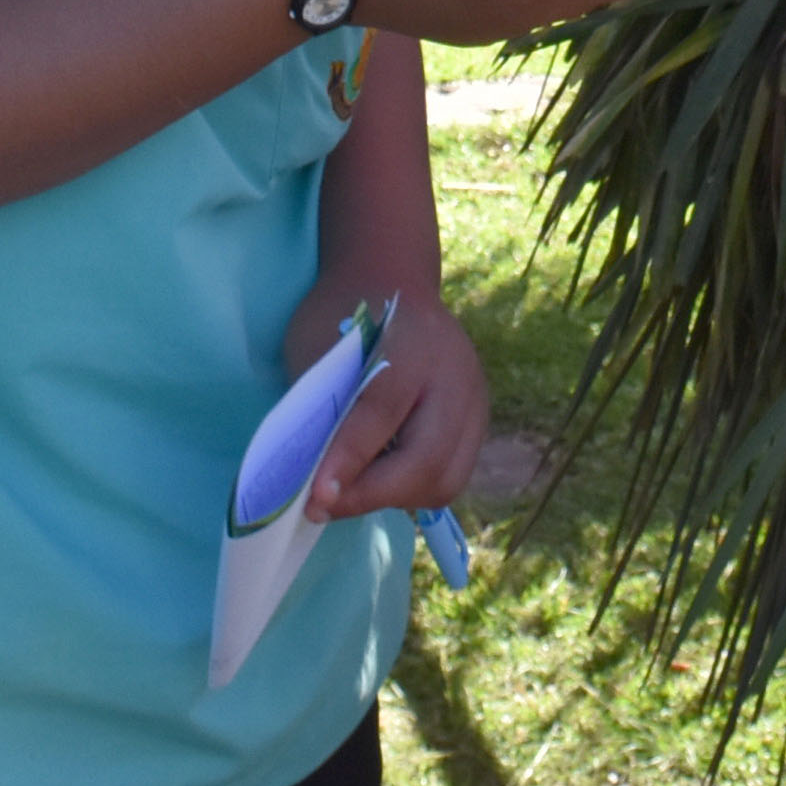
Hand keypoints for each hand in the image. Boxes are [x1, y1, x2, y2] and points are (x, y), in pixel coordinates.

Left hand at [295, 287, 487, 521]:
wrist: (390, 279)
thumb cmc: (342, 314)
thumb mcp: (316, 346)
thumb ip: (319, 406)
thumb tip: (306, 479)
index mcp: (413, 342)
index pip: (381, 413)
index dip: (347, 460)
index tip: (314, 498)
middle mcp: (456, 373)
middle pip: (428, 458)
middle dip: (373, 494)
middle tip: (322, 506)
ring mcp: (476, 398)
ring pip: (446, 479)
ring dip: (395, 498)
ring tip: (351, 493)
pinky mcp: (479, 419)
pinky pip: (452, 475)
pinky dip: (413, 489)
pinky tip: (380, 480)